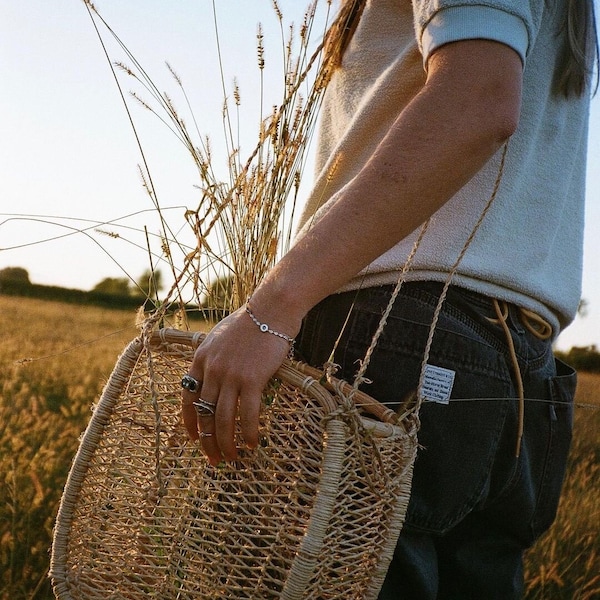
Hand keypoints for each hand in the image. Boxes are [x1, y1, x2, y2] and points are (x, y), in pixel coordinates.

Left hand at [181, 305, 297, 465]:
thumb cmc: (250, 321)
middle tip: (214, 459)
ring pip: (223, 419)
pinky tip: (252, 443)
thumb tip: (214, 376)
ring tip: (232, 458)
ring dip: (226, 443)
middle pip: (205, 413)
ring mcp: (231, 375)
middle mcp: (212, 370)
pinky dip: (249, 432)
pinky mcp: (252, 379)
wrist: (270, 310)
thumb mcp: (219, 337)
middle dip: (207, 441)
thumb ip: (213, 358)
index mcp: (200, 359)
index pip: (187, 397)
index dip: (190, 421)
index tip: (194, 438)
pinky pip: (248, 414)